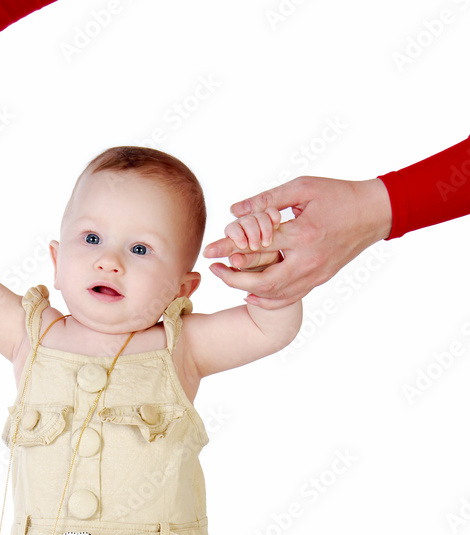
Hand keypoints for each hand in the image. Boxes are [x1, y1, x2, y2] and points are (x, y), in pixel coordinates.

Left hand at [202, 176, 392, 308]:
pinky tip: (251, 294)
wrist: (374, 213)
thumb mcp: (302, 187)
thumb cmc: (338, 194)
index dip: (228, 249)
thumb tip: (235, 211)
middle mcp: (308, 259)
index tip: (208, 250)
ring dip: (247, 290)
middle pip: (262, 280)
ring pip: (274, 294)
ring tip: (228, 280)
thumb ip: (267, 199)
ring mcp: (315, 274)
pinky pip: (289, 297)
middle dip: (233, 278)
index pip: (256, 245)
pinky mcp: (320, 280)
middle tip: (214, 270)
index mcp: (302, 234)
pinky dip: (268, 299)